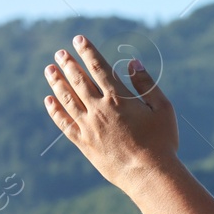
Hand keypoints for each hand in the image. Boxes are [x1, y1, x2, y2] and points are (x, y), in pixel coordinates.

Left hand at [43, 35, 178, 190]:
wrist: (149, 175)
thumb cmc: (162, 141)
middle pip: (78, 80)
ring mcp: (89, 126)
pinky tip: (49, 100)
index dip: (88, 51)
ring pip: (67, 98)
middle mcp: (99, 109)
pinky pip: (64, 122)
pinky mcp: (84, 143)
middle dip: (68, 64)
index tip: (78, 39)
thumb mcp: (163, 109)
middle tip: (59, 53)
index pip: (99, 68)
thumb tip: (132, 62)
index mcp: (119, 98)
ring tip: (49, 70)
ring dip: (57, 82)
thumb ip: (146, 84)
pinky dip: (55, 110)